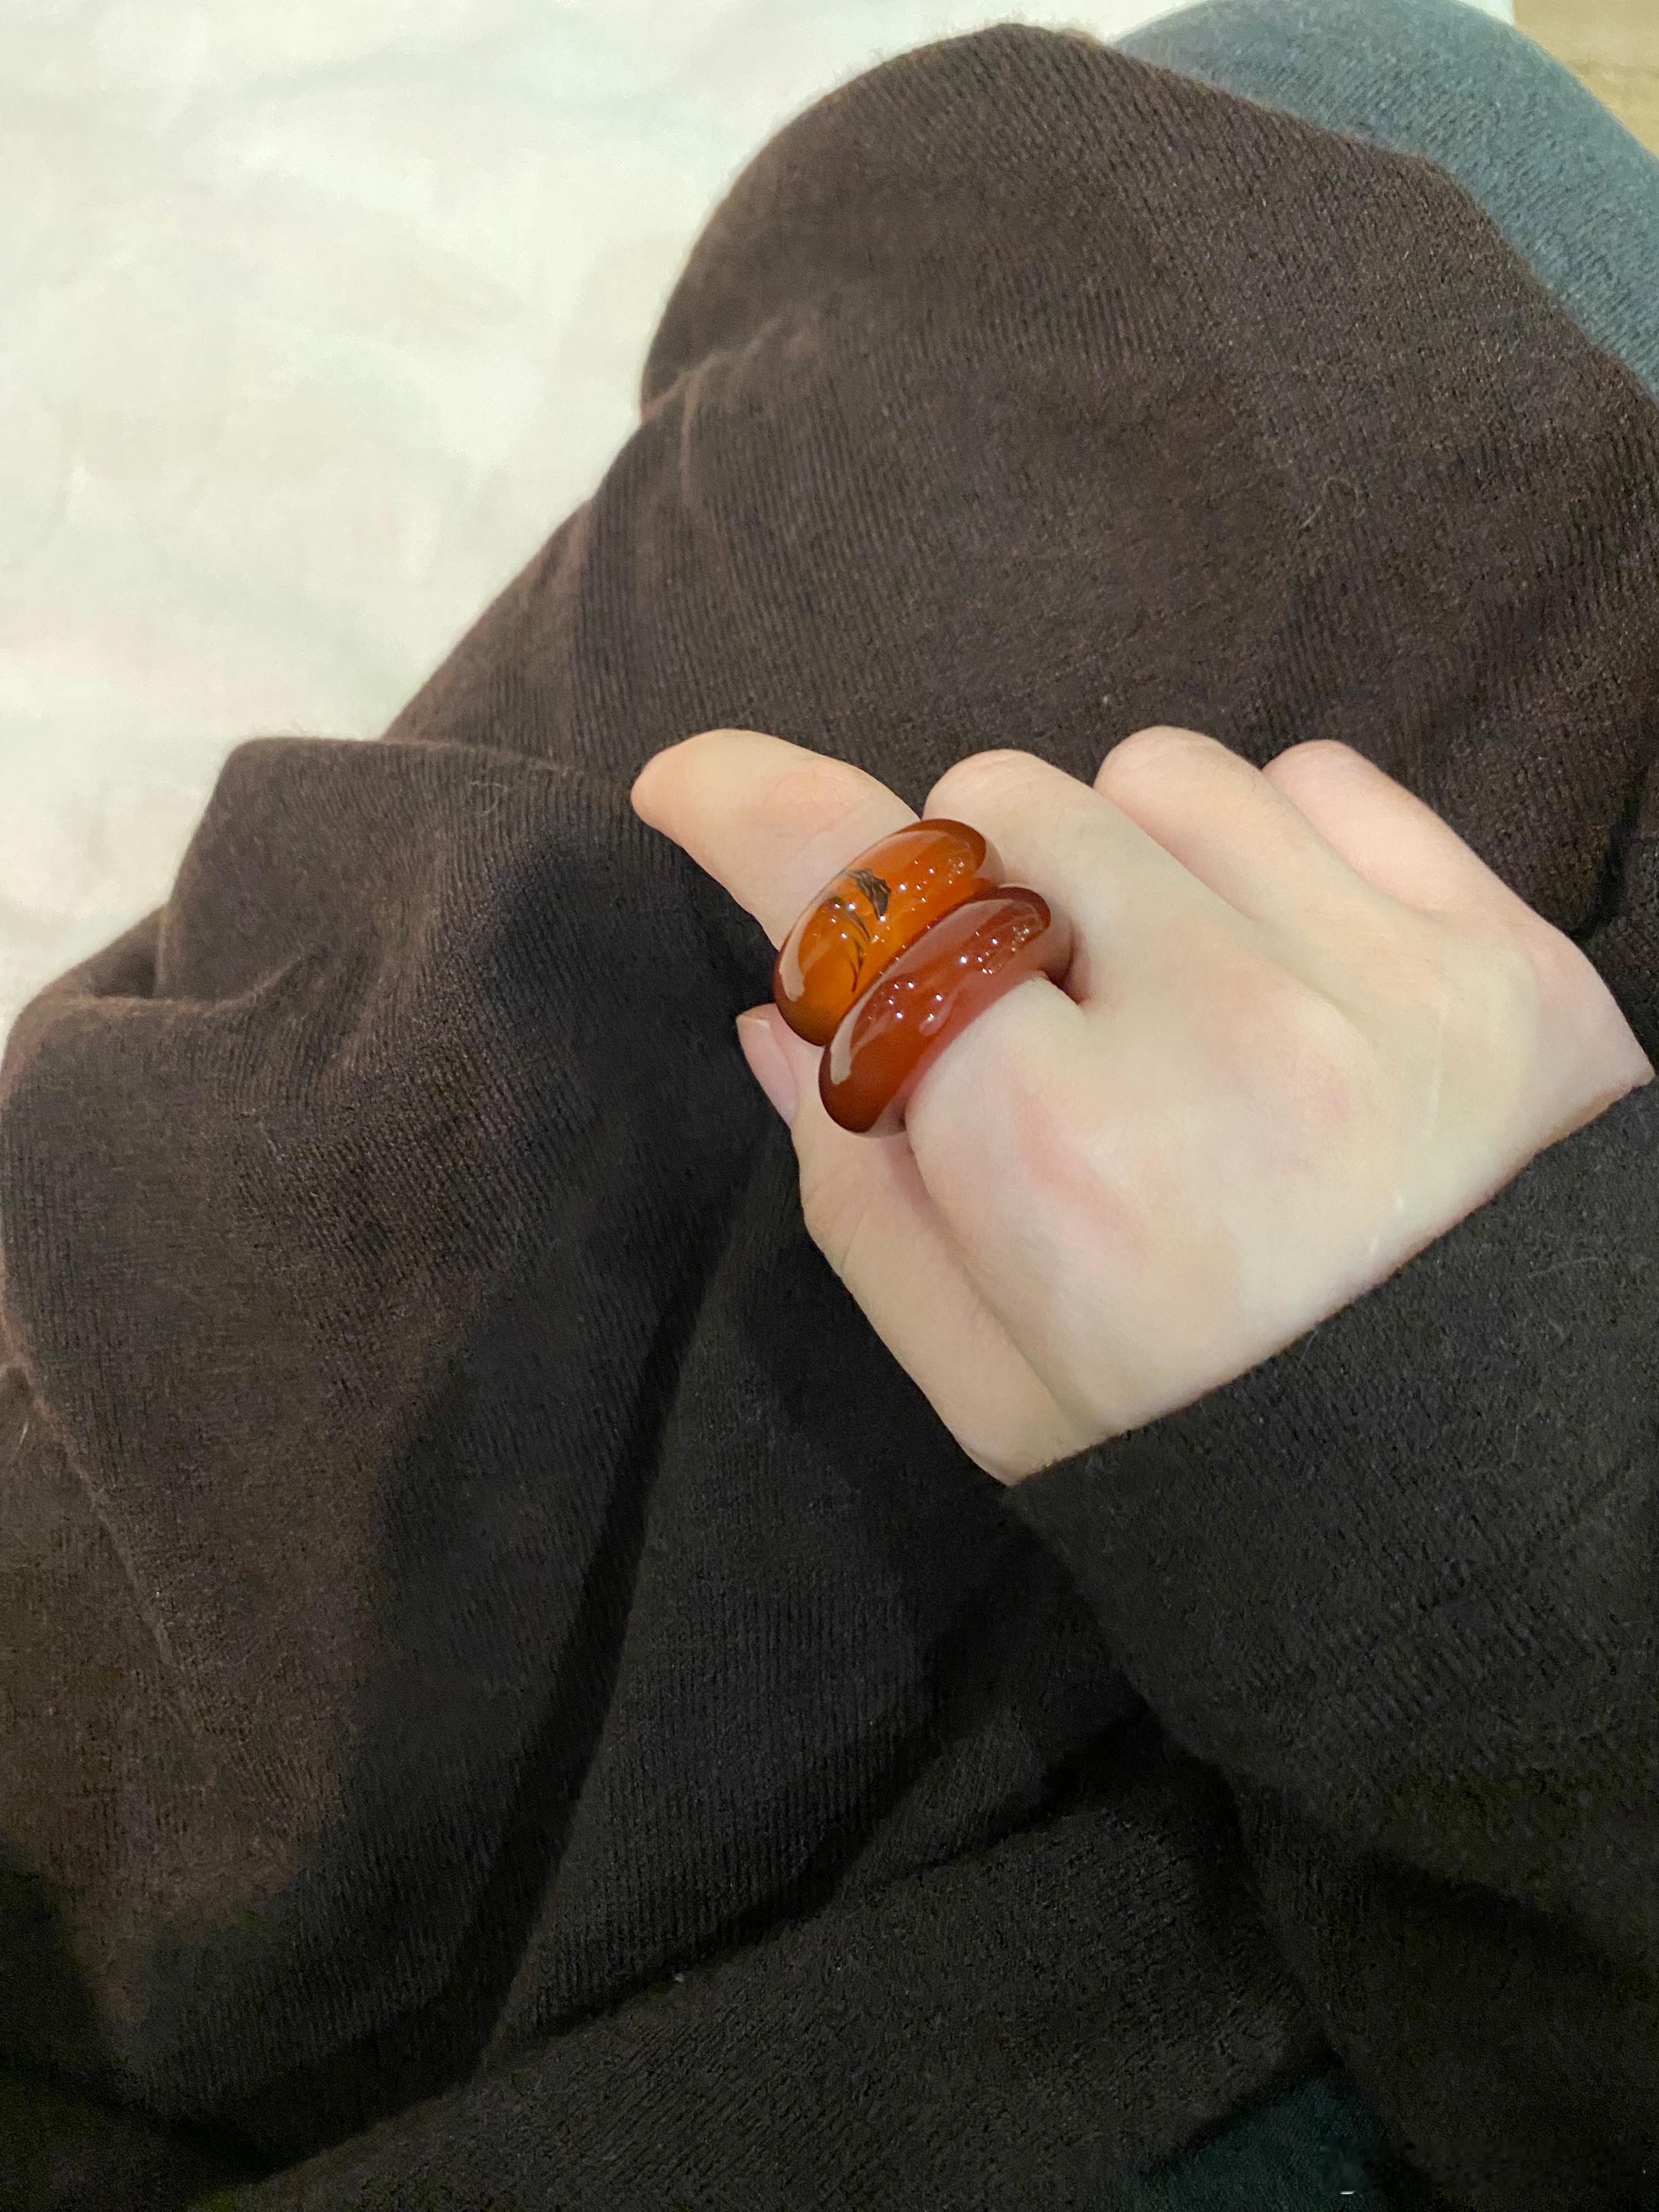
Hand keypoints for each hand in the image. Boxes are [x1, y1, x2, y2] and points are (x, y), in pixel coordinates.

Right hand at [631, 726, 1652, 1484]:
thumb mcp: (992, 1381)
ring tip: (1164, 988)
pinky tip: (1281, 964)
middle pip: (995, 805)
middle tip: (1012, 1006)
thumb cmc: (1212, 1454)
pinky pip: (1320, 777)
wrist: (1497, 1508)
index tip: (688, 783)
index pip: (863, 899)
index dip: (746, 808)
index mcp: (1059, 1155)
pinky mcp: (1508, 951)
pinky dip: (1263, 842)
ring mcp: (1384, 974)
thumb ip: (858, 1192)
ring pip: (1154, 771)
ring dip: (1113, 856)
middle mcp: (1220, 1027)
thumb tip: (770, 1014)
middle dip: (960, 890)